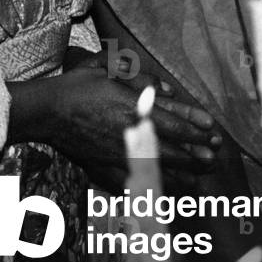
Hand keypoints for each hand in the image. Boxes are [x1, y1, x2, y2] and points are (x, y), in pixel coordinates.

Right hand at [46, 61, 220, 186]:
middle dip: (194, 157)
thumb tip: (165, 88)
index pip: (172, 123)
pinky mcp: (103, 168)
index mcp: (131, 109)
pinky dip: (147, 190)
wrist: (47, 111)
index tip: (212, 135)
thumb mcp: (106, 66)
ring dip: (178, 177)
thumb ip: (137, 75)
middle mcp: (128, 135)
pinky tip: (161, 195)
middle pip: (169, 150)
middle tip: (214, 162)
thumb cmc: (78, 85)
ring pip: (154, 170)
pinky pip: (130, 184)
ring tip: (198, 183)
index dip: (195, 130)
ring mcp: (116, 155)